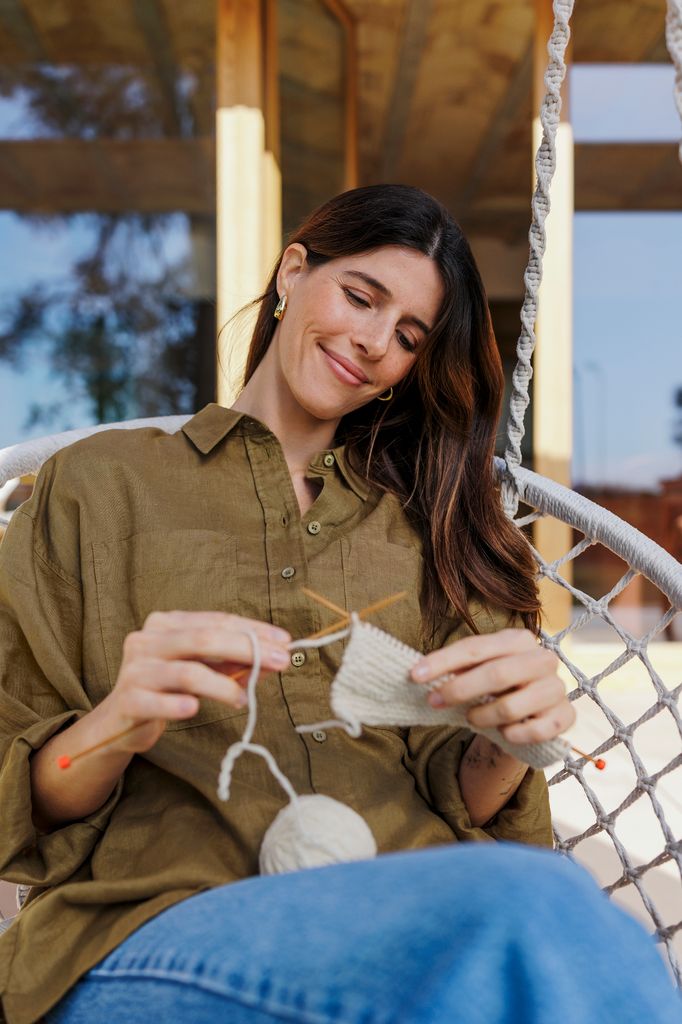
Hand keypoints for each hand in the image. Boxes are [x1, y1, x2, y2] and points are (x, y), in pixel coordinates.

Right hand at [102, 611, 291, 752]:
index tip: (285, 642)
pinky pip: (158, 701)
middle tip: (280, 662)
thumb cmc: (166, 690)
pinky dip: (179, 704)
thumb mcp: (202, 670)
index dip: (253, 630)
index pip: (216, 621)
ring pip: (187, 672)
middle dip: (247, 649)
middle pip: (204, 639)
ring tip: (244, 699)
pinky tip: (194, 709)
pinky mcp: (127, 700)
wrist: (119, 722)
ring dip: (223, 686)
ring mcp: (135, 669)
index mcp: (165, 624)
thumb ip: (233, 663)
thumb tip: (276, 658)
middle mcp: (147, 640)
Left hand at [410, 628, 574, 744]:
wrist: (531, 713)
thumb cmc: (496, 686)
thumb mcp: (477, 671)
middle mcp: (542, 659)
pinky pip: (535, 731)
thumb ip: (456, 669)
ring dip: (482, 716)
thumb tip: (418, 672)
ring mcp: (557, 688)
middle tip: (434, 701)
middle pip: (495, 674)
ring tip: (471, 718)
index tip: (414, 675)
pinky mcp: (566, 717)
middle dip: (459, 689)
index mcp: (518, 639)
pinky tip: (504, 733)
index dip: (442, 661)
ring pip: (511, 706)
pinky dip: (513, 734)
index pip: (475, 648)